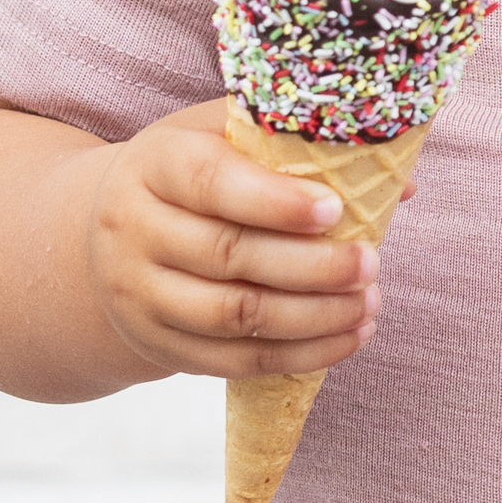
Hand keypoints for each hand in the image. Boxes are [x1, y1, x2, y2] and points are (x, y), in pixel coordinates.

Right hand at [83, 98, 404, 383]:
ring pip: (233, 316)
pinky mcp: (158, 345)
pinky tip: (348, 337)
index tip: (336, 210)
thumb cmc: (190, 178)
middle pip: (228, 255)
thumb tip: (399, 184)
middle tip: (371, 264)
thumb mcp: (223, 140)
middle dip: (312, 266)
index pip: (210, 182)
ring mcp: (139, 294)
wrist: (102, 240)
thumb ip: (299, 146)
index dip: (276, 200)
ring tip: (369, 303)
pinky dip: (299, 355)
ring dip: (313, 317)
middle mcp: (134, 229)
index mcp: (154, 165)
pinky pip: (233, 362)